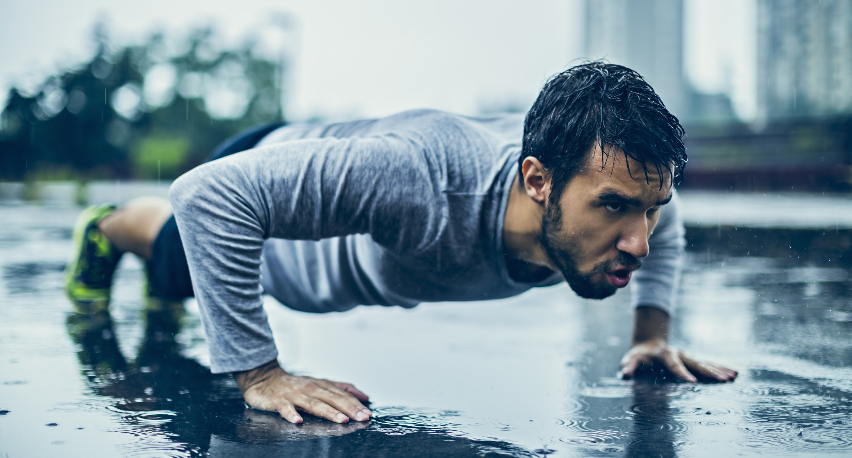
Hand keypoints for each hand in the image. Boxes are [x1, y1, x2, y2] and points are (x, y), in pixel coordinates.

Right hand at [234, 359, 371, 423]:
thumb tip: (364, 396)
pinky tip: (298, 422)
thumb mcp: (319, 383)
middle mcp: (310, 388)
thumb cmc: (294, 384)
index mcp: (321, 385)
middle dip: (348, 408)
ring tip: (341, 420)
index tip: (368, 413)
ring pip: (314, 404)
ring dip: (328, 412)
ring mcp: (294, 395)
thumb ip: (341, 388)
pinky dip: (292, 414)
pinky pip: (286, 408)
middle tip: (361, 417)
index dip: (355, 404)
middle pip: (332, 398)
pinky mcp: (278, 400)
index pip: (342, 394)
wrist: (264, 377)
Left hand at [618, 338, 737, 382]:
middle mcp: (679, 354)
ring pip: (705, 363)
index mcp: (665, 354)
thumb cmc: (639, 355)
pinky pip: (709, 363)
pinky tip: (734, 373)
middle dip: (709, 372)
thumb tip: (624, 374)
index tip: (692, 382)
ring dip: (719, 370)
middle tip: (723, 380)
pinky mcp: (692, 359)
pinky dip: (721, 367)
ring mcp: (687, 356)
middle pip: (695, 363)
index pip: (674, 365)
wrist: (649, 342)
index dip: (682, 373)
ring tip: (734, 376)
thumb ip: (629, 366)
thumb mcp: (631, 358)